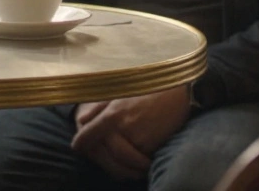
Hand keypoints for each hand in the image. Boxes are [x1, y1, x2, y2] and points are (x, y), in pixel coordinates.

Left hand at [70, 86, 190, 180]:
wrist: (178, 93)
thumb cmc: (148, 91)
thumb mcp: (119, 93)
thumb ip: (99, 108)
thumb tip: (82, 121)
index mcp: (110, 113)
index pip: (87, 136)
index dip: (80, 144)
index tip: (79, 148)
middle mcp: (121, 126)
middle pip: (103, 154)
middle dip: (102, 161)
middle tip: (104, 160)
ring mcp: (136, 137)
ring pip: (120, 162)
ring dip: (121, 168)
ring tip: (124, 166)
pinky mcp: (151, 145)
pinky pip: (138, 162)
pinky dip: (136, 167)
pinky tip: (139, 164)